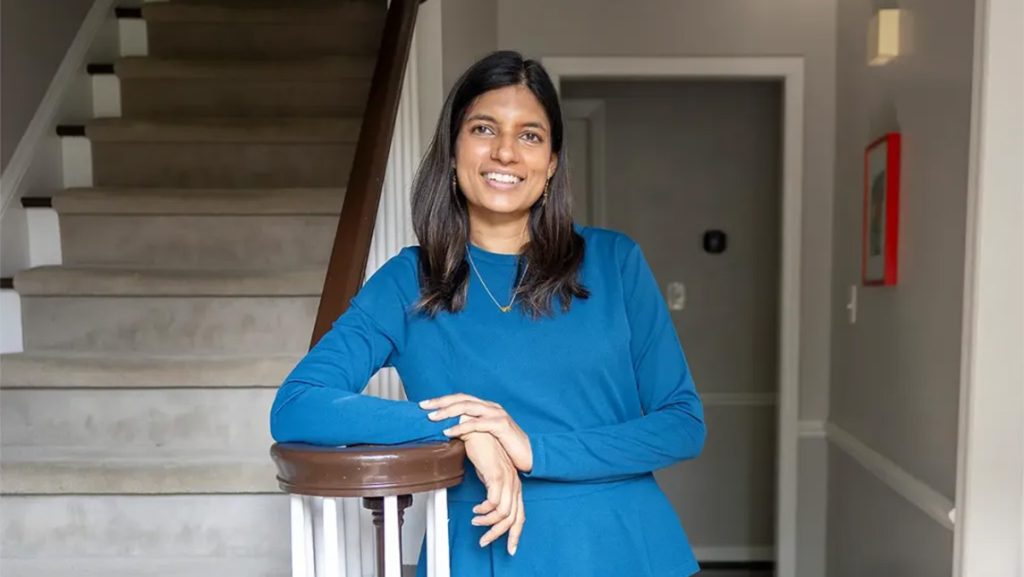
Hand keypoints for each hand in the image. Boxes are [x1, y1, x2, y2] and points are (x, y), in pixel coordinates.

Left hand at [421, 394, 533, 472]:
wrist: (530, 454)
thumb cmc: (507, 447)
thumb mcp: (486, 436)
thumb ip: (471, 429)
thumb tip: (451, 430)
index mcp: (486, 407)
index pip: (461, 399)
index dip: (443, 400)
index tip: (426, 404)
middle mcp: (491, 407)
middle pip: (462, 399)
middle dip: (441, 403)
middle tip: (424, 406)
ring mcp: (496, 414)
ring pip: (468, 408)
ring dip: (448, 412)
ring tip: (433, 418)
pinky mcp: (501, 425)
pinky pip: (477, 424)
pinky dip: (461, 427)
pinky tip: (449, 432)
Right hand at [461, 430, 525, 554]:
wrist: (477, 431)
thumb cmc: (482, 451)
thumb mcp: (488, 476)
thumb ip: (492, 491)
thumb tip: (487, 509)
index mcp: (514, 485)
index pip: (520, 516)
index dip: (515, 534)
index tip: (509, 548)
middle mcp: (514, 484)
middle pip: (514, 518)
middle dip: (499, 534)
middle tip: (484, 541)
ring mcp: (507, 479)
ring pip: (504, 513)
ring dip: (488, 523)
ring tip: (476, 521)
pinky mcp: (497, 475)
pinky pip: (493, 502)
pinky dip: (484, 510)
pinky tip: (476, 510)